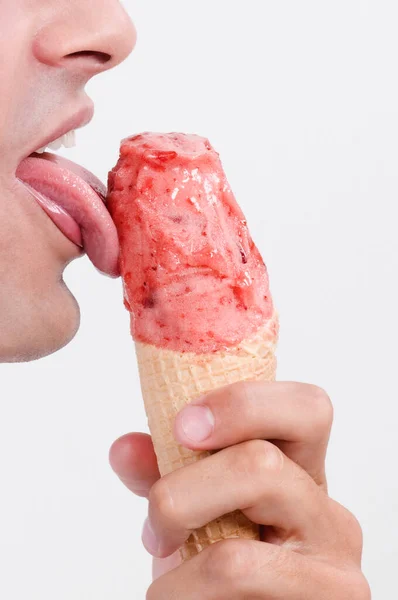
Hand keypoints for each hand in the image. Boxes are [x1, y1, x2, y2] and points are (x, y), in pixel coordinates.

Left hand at [110, 382, 369, 598]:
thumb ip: (167, 471)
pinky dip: (184, 595)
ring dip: (176, 572)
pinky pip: (232, 589)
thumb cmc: (228, 557)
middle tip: (157, 524)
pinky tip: (187, 599)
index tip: (183, 426)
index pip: (307, 408)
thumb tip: (125, 448)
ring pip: (235, 554)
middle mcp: (328, 512)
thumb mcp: (200, 505)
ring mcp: (336, 567)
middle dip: (183, 493)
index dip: (245, 405)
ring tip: (165, 585)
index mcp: (302, 472)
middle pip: (261, 465)